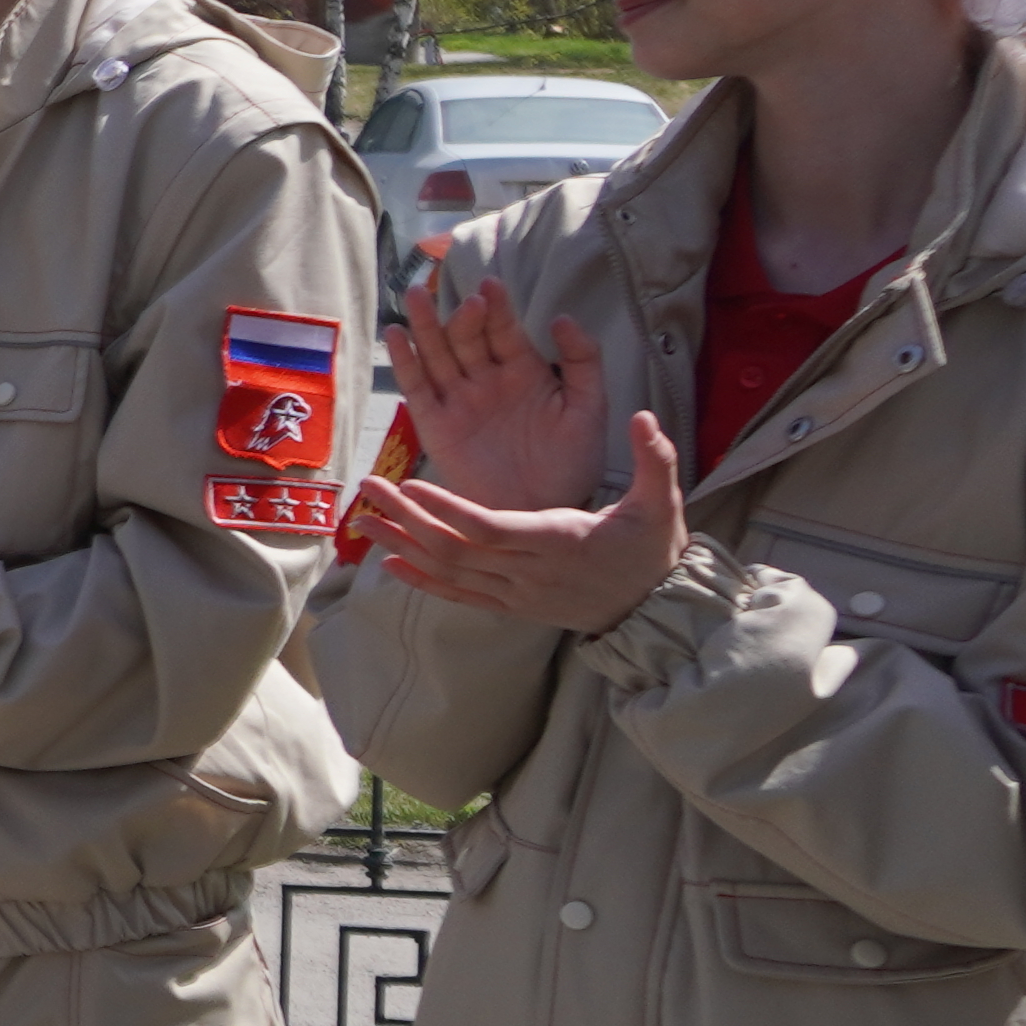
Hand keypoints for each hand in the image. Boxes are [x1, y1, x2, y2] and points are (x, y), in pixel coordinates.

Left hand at [360, 408, 690, 634]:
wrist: (656, 609)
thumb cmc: (655, 548)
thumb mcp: (662, 501)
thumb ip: (653, 457)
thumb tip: (643, 416)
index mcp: (559, 539)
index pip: (490, 527)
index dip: (447, 509)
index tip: (411, 484)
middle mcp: (530, 571)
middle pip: (456, 548)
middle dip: (407, 519)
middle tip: (369, 488)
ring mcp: (517, 594)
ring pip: (449, 572)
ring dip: (403, 546)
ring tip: (363, 520)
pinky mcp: (512, 607)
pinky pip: (459, 596)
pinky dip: (423, 581)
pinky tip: (390, 564)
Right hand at [388, 257, 610, 511]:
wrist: (542, 510)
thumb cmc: (571, 463)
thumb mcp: (589, 408)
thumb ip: (582, 362)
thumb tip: (560, 317)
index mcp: (524, 371)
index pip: (505, 330)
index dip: (497, 307)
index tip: (491, 286)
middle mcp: (487, 379)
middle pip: (466, 337)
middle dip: (460, 315)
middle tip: (463, 300)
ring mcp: (459, 400)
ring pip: (437, 354)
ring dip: (425, 325)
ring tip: (414, 296)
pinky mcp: (436, 425)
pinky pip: (417, 388)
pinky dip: (405, 362)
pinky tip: (397, 336)